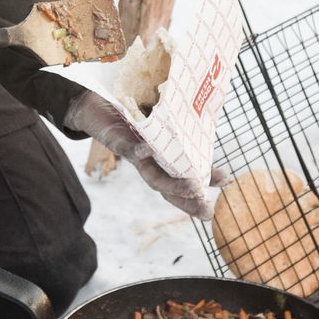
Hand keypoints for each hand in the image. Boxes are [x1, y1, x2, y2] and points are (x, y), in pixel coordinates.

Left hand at [65, 90, 218, 219]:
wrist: (93, 106)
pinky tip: (148, 151)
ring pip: (153, 178)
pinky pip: (129, 149)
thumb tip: (205, 116)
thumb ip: (173, 127)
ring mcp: (134, 155)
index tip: (225, 182)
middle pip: (169, 190)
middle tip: (208, 212)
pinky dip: (139, 151)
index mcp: (159, 161)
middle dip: (189, 202)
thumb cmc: (128, 114)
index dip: (201, 186)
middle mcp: (149, 163)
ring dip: (171, 185)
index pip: (181, 181)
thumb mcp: (156, 121)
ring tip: (192, 187)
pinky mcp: (118, 141)